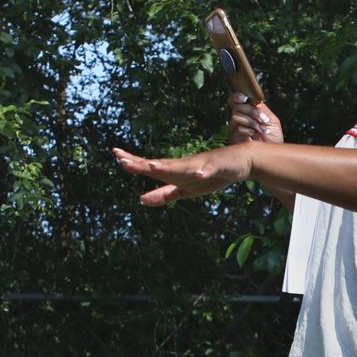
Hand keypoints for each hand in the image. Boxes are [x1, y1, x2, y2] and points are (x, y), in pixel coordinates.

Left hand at [113, 143, 253, 205]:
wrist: (240, 162)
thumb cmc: (212, 174)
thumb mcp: (186, 189)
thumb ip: (164, 194)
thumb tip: (140, 200)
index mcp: (176, 171)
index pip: (151, 167)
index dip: (134, 163)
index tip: (116, 156)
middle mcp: (184, 165)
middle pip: (160, 165)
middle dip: (142, 164)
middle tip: (121, 159)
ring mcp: (200, 164)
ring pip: (182, 166)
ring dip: (168, 166)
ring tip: (152, 166)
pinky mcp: (217, 166)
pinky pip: (209, 169)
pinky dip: (203, 171)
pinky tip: (198, 173)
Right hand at [227, 92, 283, 144]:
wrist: (273, 153)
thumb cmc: (273, 138)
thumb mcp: (271, 120)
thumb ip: (262, 109)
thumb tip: (253, 101)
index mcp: (247, 113)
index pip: (236, 100)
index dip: (237, 96)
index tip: (244, 97)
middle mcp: (238, 119)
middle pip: (237, 106)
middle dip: (252, 111)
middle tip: (264, 120)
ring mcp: (234, 129)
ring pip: (237, 116)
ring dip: (253, 122)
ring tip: (263, 130)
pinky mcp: (233, 139)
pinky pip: (239, 128)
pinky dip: (251, 131)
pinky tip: (257, 136)